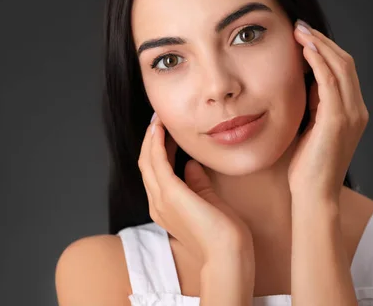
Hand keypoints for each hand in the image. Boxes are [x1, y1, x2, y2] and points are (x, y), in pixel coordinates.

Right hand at [138, 113, 254, 266]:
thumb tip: (191, 165)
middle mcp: (157, 203)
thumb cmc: (223, 234)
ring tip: (158, 119)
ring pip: (147, 161)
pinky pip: (157, 162)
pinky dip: (156, 143)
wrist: (227, 253)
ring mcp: (161, 199)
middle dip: (150, 140)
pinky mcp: (170, 193)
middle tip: (158, 119)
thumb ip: (197, 183)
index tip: (164, 132)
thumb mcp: (207, 201)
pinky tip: (159, 129)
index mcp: (164, 208)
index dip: (156, 151)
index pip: (155, 173)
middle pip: (146, 164)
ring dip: (151, 137)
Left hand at [288, 20, 368, 201]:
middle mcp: (356, 110)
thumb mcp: (310, 128)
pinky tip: (305, 50)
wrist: (313, 195)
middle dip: (321, 41)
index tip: (303, 36)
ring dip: (319, 46)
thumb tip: (302, 80)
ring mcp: (350, 115)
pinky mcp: (337, 121)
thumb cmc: (307, 166)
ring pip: (340, 68)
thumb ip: (313, 105)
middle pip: (345, 63)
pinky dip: (318, 63)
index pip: (342, 70)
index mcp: (351, 112)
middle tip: (299, 26)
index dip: (324, 49)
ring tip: (299, 32)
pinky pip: (331, 83)